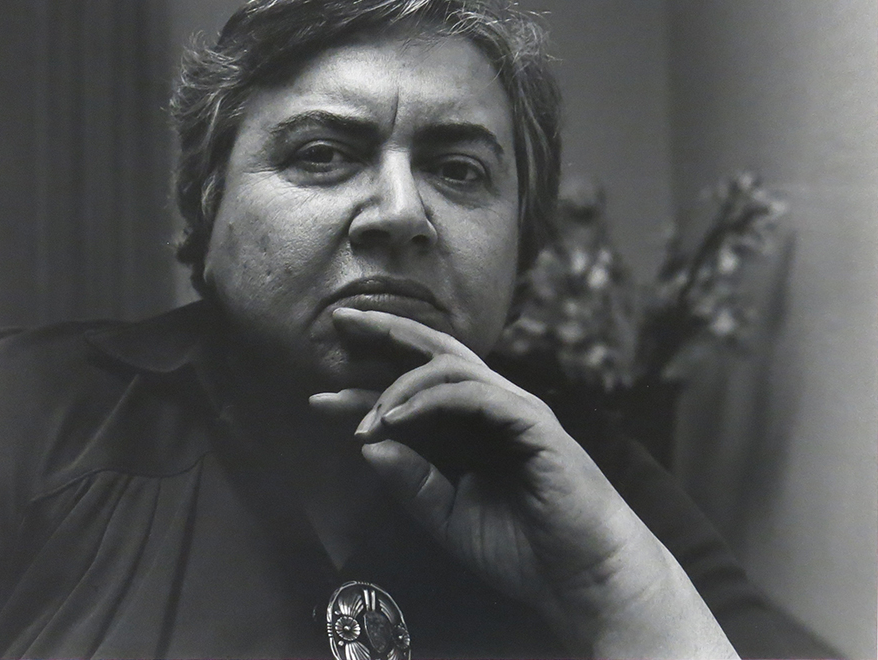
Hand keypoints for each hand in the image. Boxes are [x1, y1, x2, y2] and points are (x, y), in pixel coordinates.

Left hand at [311, 307, 737, 658]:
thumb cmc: (523, 548)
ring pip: (450, 366)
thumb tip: (366, 445)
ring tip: (365, 416)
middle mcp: (490, 409)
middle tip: (340, 321)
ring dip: (399, 385)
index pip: (413, 390)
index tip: (318, 398)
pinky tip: (398, 416)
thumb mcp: (448, 516)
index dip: (365, 388)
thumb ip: (411, 482)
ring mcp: (513, 410)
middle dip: (386, 331)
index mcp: (471, 428)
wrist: (580, 578)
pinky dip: (431, 398)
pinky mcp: (531, 421)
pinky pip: (474, 393)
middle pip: (434, 351)